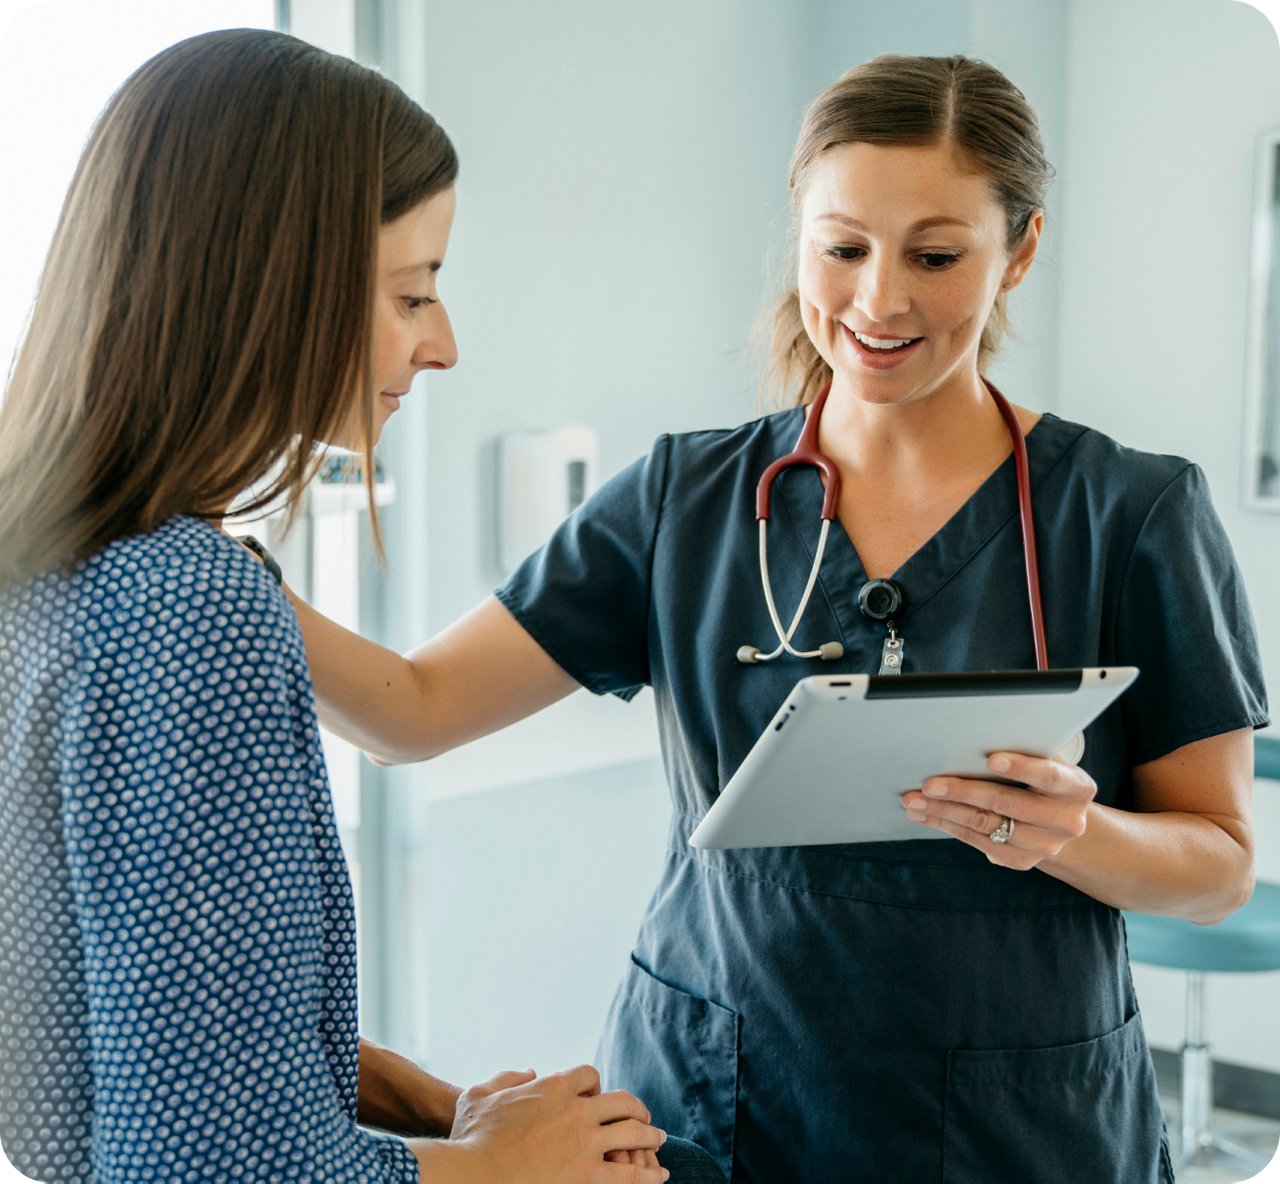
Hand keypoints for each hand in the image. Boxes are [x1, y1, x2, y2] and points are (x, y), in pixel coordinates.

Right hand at [444, 1065, 667, 1182]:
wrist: (474, 1173)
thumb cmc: (472, 1137)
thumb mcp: (480, 1094)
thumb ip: (507, 1078)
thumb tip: (529, 1073)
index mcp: (553, 1087)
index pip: (589, 1075)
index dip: (595, 1084)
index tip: (594, 1096)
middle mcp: (576, 1110)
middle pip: (621, 1100)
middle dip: (635, 1107)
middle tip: (642, 1116)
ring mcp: (584, 1142)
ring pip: (632, 1132)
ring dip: (650, 1135)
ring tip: (658, 1139)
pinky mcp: (586, 1175)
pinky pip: (628, 1174)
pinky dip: (647, 1175)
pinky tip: (659, 1176)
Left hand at [900, 750, 1095, 869]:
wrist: (1059, 821)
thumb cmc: (1042, 779)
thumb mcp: (1045, 761)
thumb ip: (1023, 750)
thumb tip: (969, 735)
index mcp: (1076, 787)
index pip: (1048, 775)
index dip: (1020, 767)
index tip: (991, 759)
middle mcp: (1065, 820)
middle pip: (1007, 802)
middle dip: (963, 791)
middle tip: (930, 784)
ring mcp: (1045, 845)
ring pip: (985, 824)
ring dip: (944, 812)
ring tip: (915, 801)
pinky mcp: (1021, 861)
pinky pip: (977, 841)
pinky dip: (948, 825)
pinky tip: (925, 815)